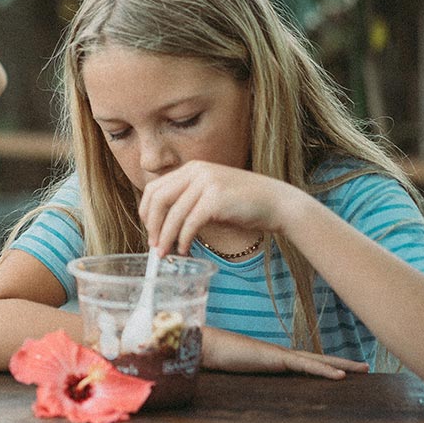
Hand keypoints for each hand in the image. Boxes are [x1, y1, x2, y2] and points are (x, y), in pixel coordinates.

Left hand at [138, 160, 304, 254]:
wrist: (277, 203)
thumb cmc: (243, 204)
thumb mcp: (210, 196)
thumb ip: (188, 202)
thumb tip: (160, 226)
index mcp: (192, 169)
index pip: (154, 188)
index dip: (146, 212)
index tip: (150, 230)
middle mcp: (196, 171)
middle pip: (158, 199)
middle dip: (152, 225)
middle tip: (154, 245)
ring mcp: (206, 183)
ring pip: (173, 214)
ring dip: (166, 237)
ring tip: (166, 254)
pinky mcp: (216, 198)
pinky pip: (190, 223)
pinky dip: (183, 239)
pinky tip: (184, 249)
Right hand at [201, 326, 369, 378]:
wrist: (203, 346)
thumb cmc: (214, 359)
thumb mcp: (234, 373)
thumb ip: (242, 376)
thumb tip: (238, 390)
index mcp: (273, 360)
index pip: (305, 363)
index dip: (324, 366)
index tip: (341, 370)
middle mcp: (280, 355)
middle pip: (319, 359)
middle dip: (343, 363)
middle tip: (366, 367)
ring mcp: (280, 355)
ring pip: (318, 361)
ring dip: (342, 366)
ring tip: (364, 369)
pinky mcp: (277, 358)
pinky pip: (306, 366)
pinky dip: (325, 371)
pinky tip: (341, 377)